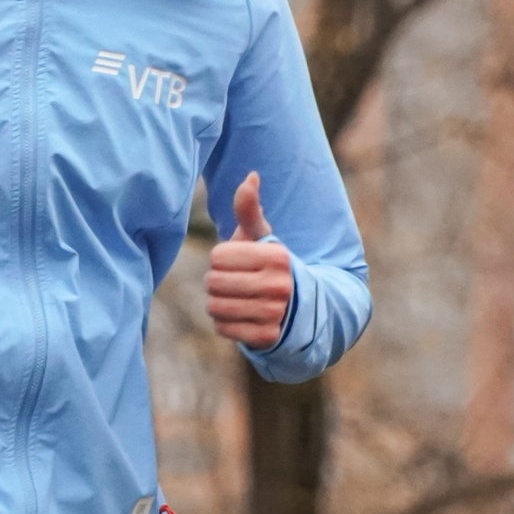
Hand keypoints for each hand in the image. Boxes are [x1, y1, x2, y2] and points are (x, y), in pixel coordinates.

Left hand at [206, 171, 293, 347]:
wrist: (299, 308)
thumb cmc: (270, 265)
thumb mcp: (263, 237)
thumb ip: (250, 209)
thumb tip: (250, 176)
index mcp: (277, 256)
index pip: (218, 255)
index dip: (220, 258)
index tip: (237, 261)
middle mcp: (280, 285)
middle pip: (214, 282)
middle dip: (216, 281)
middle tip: (231, 282)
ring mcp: (275, 313)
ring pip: (216, 307)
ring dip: (218, 302)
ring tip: (234, 298)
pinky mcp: (267, 337)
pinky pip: (224, 328)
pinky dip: (225, 323)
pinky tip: (240, 316)